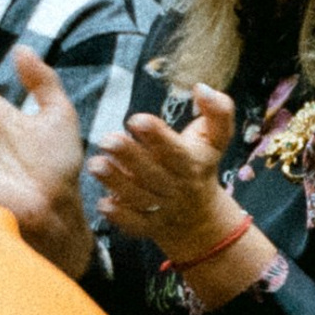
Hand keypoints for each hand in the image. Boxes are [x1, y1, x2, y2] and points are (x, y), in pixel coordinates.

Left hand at [90, 88, 237, 259]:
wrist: (201, 217)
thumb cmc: (202, 165)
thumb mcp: (217, 139)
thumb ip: (218, 112)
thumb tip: (202, 88)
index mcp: (194, 163)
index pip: (175, 150)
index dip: (157, 136)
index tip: (136, 120)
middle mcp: (178, 187)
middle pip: (154, 173)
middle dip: (130, 156)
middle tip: (106, 139)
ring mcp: (162, 209)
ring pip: (140, 197)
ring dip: (117, 182)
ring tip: (95, 164)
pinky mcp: (148, 226)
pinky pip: (134, 224)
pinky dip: (120, 216)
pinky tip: (103, 203)